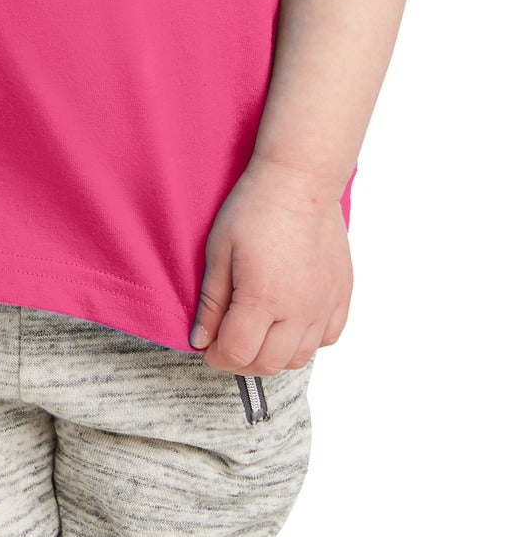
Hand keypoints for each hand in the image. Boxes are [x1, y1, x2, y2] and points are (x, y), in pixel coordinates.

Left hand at [188, 155, 352, 375]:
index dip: (217, 357)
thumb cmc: (254, 208)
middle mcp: (299, 310)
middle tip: (227, 343)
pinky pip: (328, 338)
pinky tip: (290, 323)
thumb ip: (212, 301)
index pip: (238, 353)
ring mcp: (325, 305)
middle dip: (242, 362)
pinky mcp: (342, 294)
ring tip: (257, 333)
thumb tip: (201, 340)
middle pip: (269, 363)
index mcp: (263, 298)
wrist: (300, 180)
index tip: (207, 347)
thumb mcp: (219, 250)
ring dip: (274, 355)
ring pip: (300, 357)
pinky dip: (307, 341)